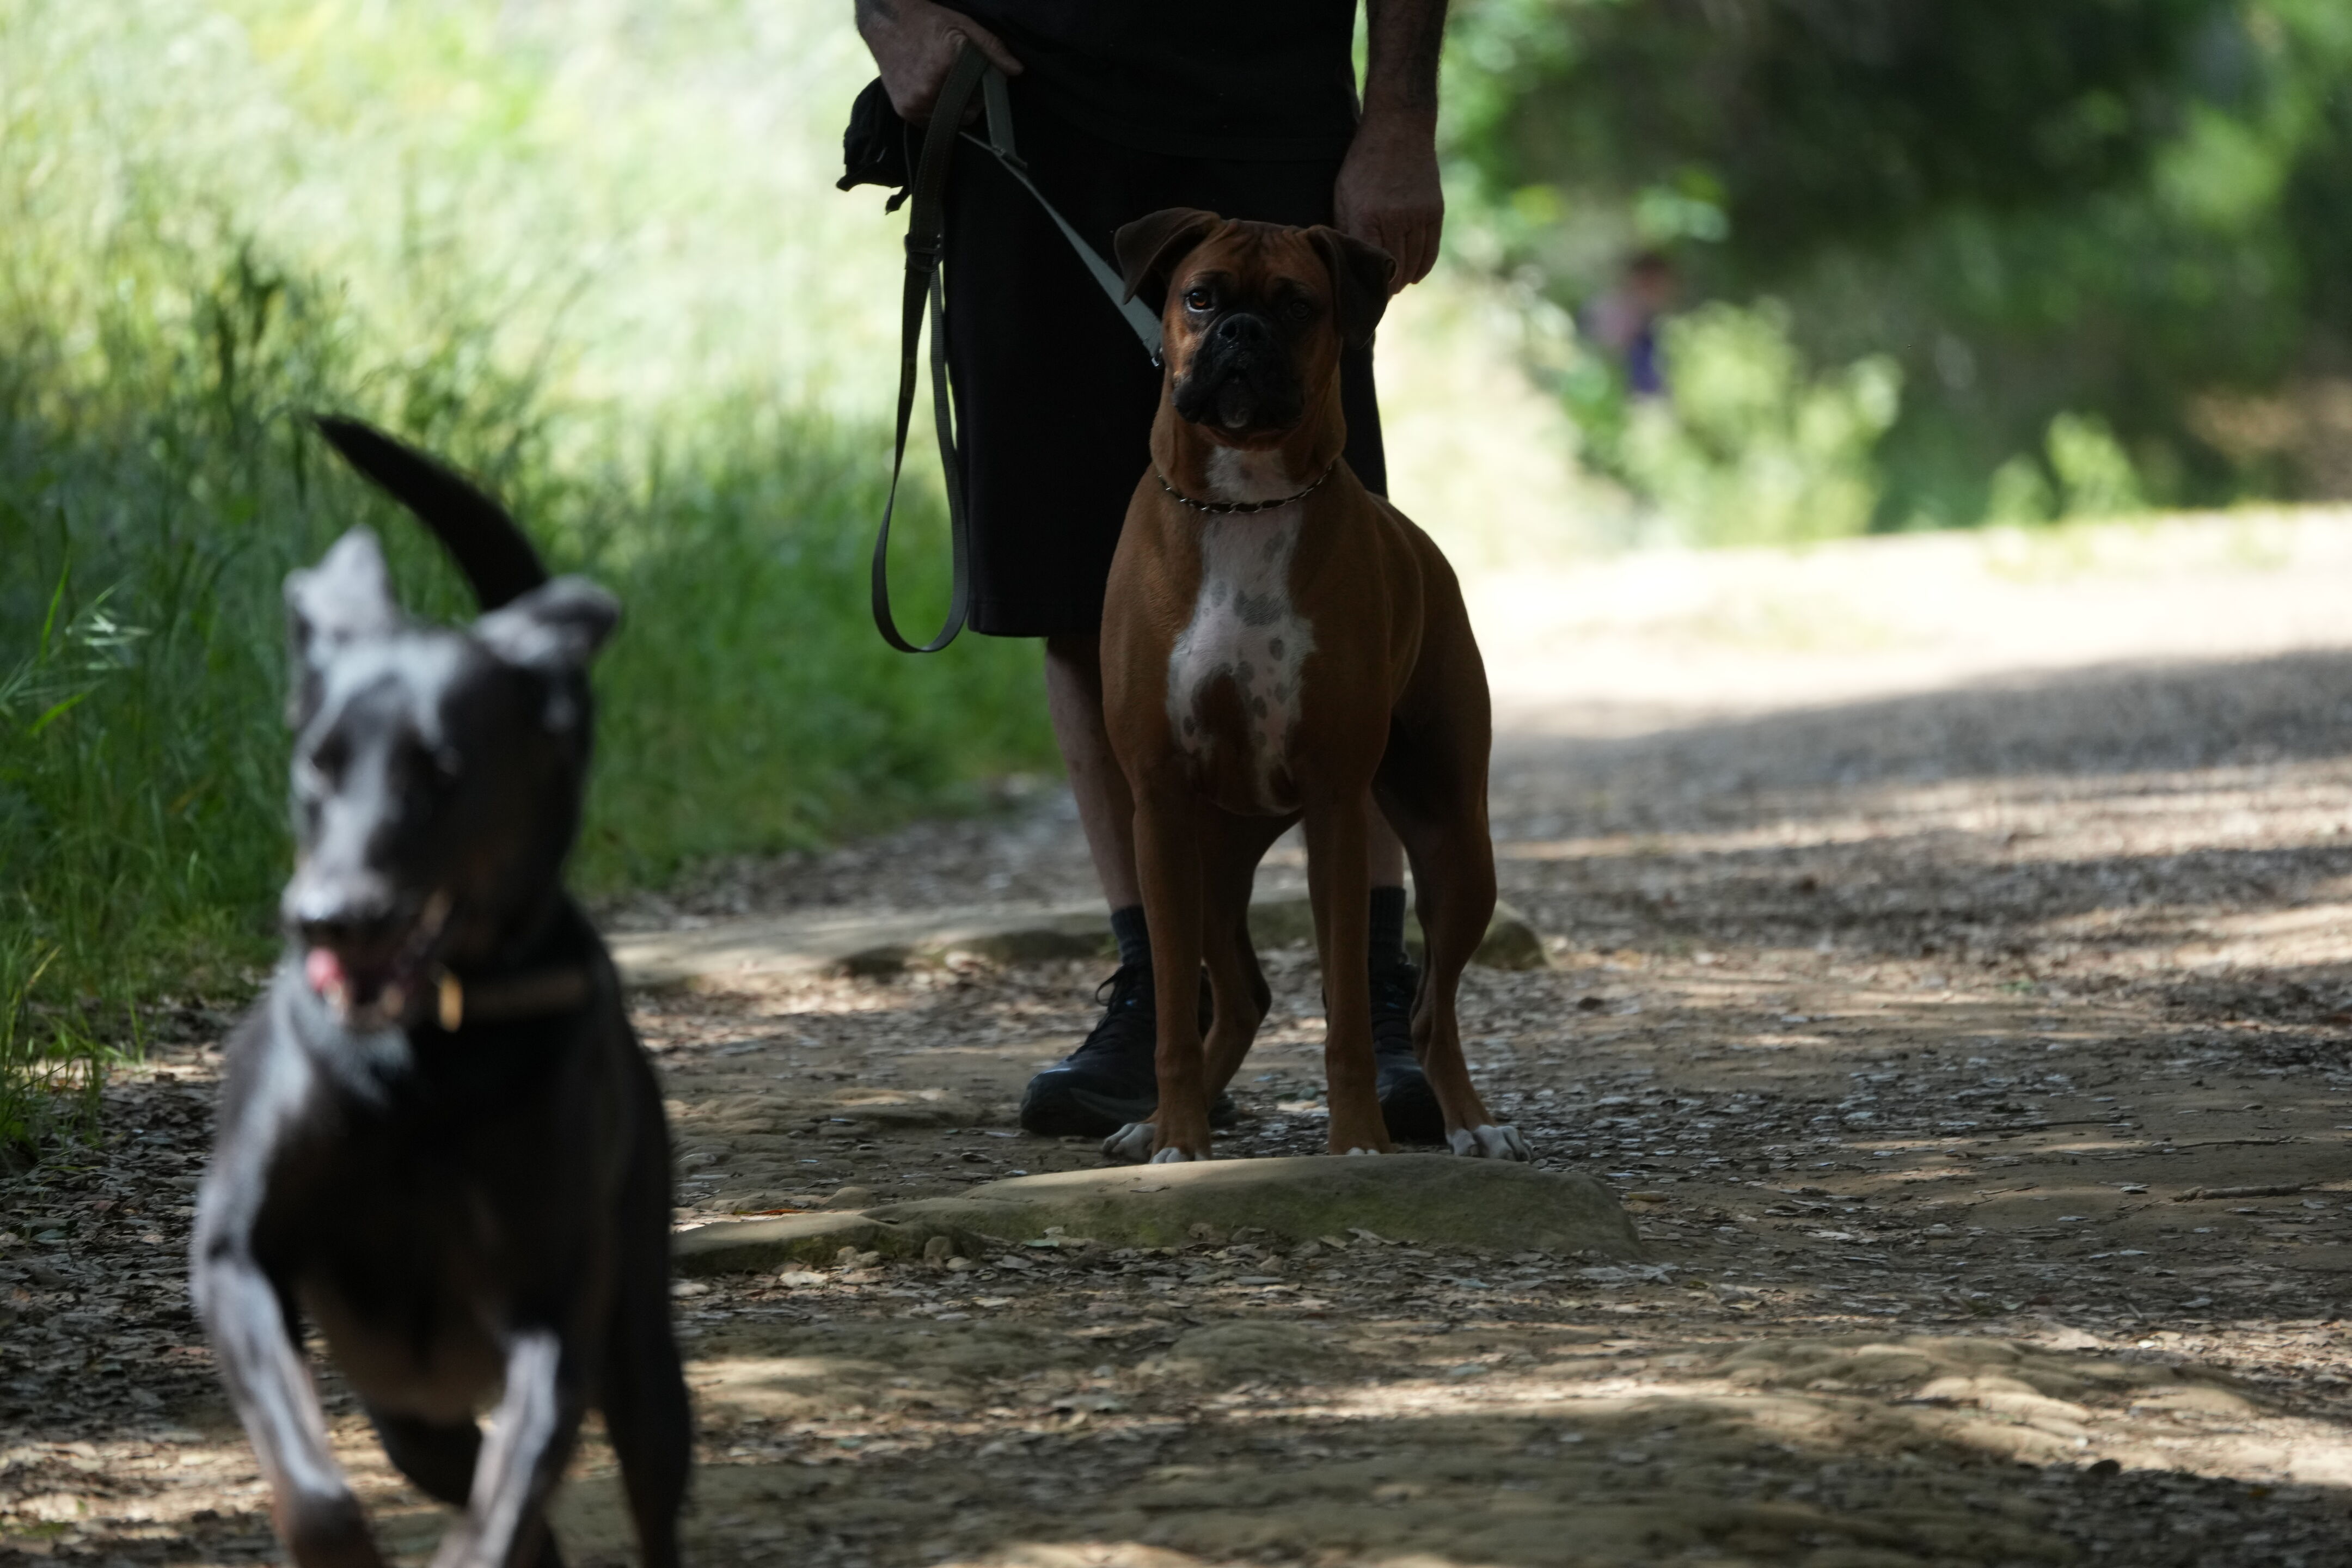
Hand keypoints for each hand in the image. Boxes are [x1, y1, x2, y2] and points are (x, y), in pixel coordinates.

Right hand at [854, 0, 1021, 122]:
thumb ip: (992, 48)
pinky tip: (931, 91)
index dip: (985, 90)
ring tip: (944, 83)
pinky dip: (936, 112)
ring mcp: (915, 102)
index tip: (980, 79)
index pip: (983, 96)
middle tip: (961, 80)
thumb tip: (1017, 70)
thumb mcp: (963, 26)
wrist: (885, 22)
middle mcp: (930, 88)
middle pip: (968, 112)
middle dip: (971, 100)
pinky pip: (932, 122)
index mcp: (948, 64)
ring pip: (950, 120)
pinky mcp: (905, 110)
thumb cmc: (927, 21)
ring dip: (953, 108)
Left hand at [1333, 109, 1442, 291]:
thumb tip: (1344, 264)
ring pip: (1413, 265)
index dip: (1368, 287)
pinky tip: (1412, 275)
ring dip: (1403, 279)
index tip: (1363, 298)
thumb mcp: (1343, 194)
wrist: (1399, 129)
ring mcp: (1417, 216)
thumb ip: (1346, 229)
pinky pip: (1430, 252)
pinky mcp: (1434, 212)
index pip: (1370, 267)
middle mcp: (1394, 219)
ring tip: (1393, 286)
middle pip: (1393, 270)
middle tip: (1377, 297)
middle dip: (1385, 288)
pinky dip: (1421, 268)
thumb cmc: (1363, 163)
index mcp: (1366, 216)